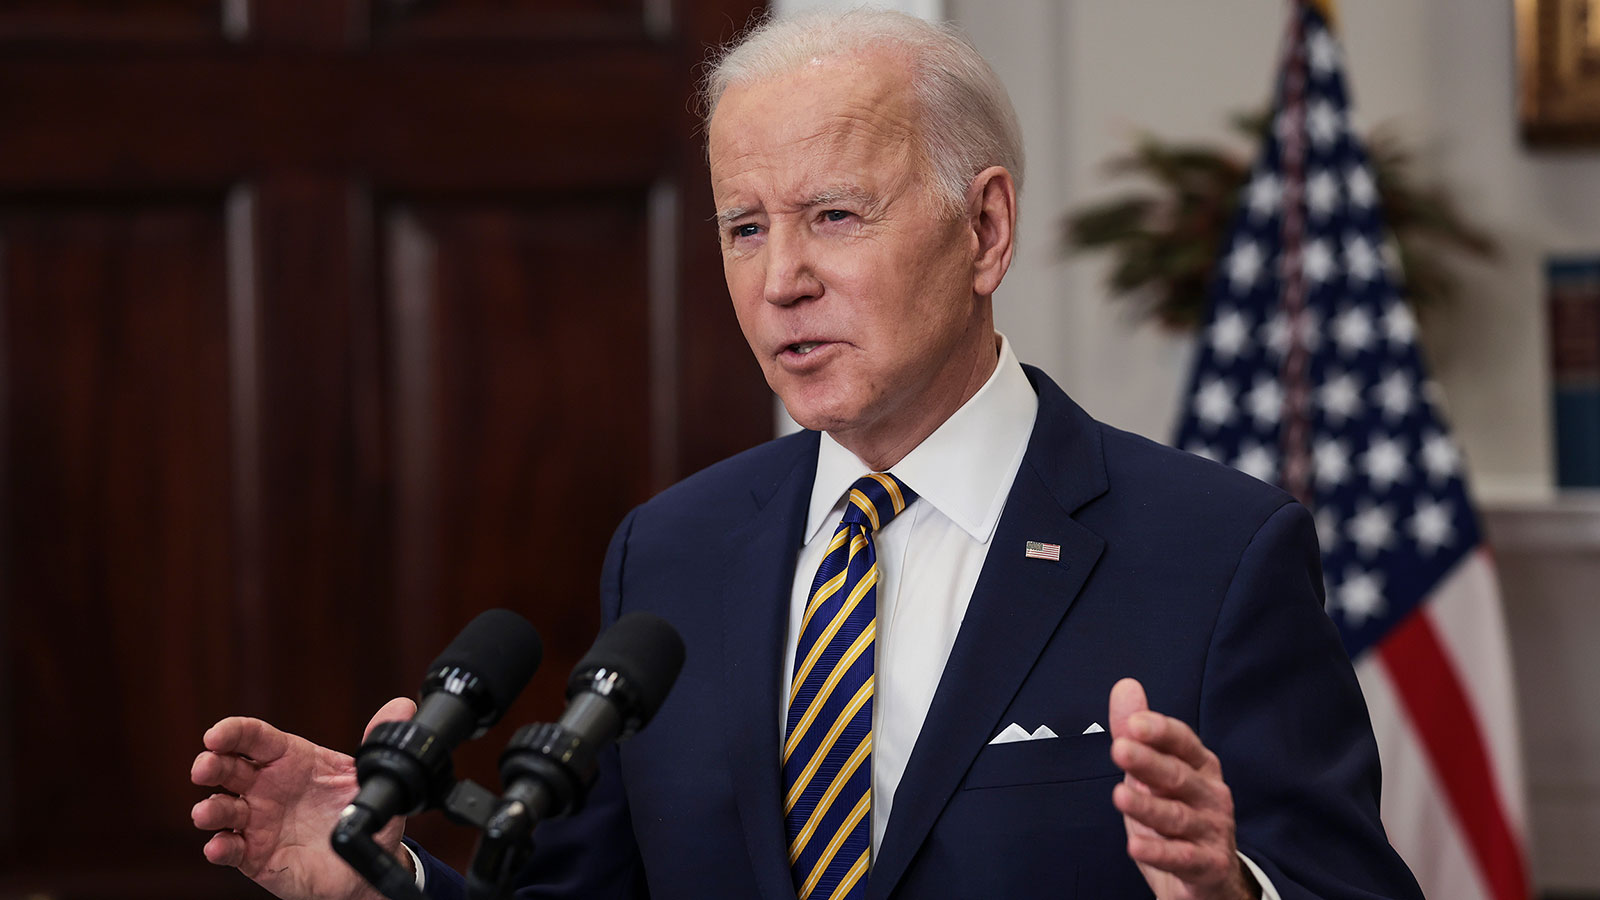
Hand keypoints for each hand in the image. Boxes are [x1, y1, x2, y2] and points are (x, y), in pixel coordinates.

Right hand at [191, 698, 416, 899]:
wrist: (366, 862)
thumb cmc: (360, 812)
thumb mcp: (371, 776)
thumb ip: (378, 740)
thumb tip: (402, 707)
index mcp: (290, 760)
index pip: (255, 738)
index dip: (233, 732)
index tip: (216, 734)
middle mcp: (266, 787)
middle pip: (227, 768)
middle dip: (211, 765)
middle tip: (205, 767)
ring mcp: (256, 821)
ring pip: (221, 809)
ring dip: (210, 810)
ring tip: (208, 812)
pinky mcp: (254, 854)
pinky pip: (230, 849)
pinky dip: (220, 848)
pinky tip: (219, 847)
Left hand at [1108, 678, 1258, 899]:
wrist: (1207, 877)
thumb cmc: (1177, 815)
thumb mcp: (1153, 772)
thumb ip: (1136, 733)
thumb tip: (1125, 686)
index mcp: (1199, 765)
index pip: (1183, 742)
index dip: (1160, 732)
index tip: (1134, 723)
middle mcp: (1210, 794)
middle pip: (1177, 775)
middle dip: (1148, 762)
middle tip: (1119, 749)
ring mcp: (1211, 830)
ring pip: (1176, 816)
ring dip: (1147, 807)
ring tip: (1119, 796)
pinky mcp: (1208, 864)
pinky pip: (1182, 857)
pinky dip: (1159, 852)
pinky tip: (1135, 846)